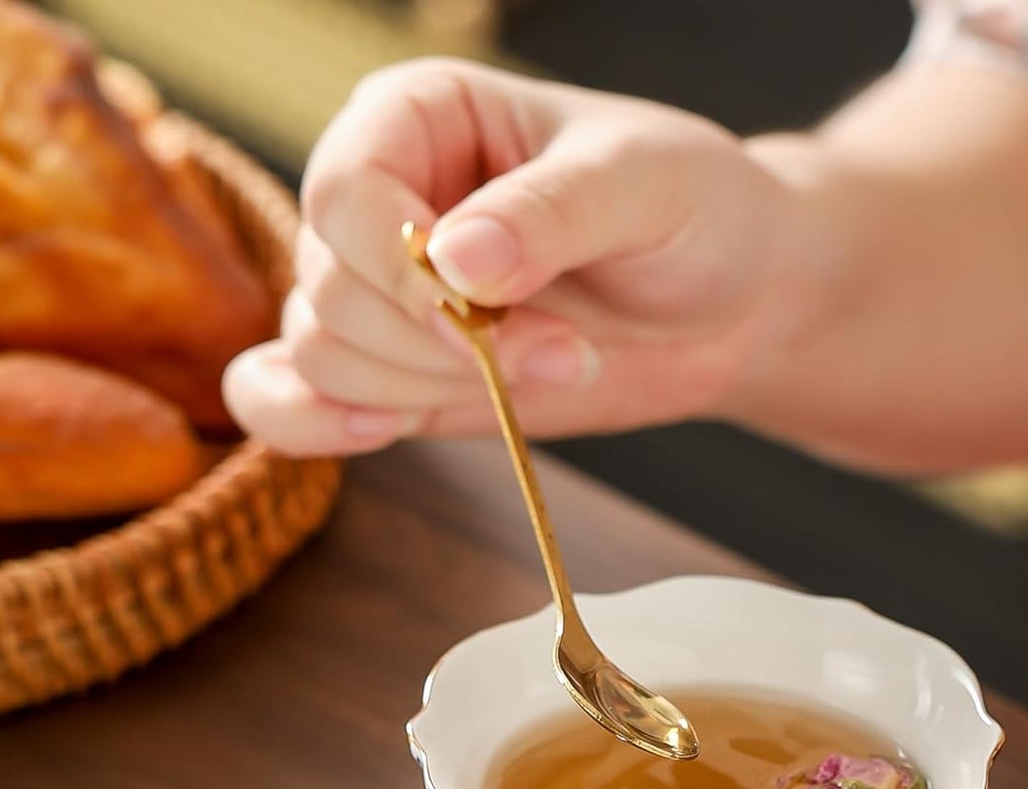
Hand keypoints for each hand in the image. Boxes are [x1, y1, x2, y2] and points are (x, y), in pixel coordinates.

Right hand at [224, 58, 789, 454]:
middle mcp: (381, 201)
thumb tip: (456, 260)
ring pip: (323, 352)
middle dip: (440, 344)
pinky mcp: (400, 372)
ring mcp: (384, 294)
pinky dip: (310, 425)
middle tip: (563, 349)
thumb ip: (552, 214)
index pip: (346, 191)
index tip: (493, 312)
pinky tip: (376, 433)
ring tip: (544, 369)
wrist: (735, 301)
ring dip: (426, 387)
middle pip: (330, 286)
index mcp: (419, 117)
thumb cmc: (694, 211)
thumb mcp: (645, 186)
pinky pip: (293, 399)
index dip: (404, 270)